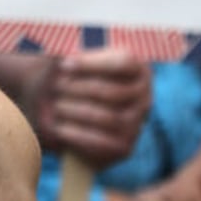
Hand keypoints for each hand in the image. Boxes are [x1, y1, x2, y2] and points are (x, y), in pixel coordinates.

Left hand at [22, 49, 152, 168]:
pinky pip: (102, 142)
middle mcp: (145, 97)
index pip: (123, 62)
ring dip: (77, 111)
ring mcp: (138, 124)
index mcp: (138, 70)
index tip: (63, 64)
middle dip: (79, 88)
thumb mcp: (81, 64)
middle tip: (55, 86)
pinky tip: (59, 127)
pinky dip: (77, 134)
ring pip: (108, 118)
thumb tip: (58, 54)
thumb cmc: (80, 82)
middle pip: (112, 92)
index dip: (91, 63)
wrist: (80, 121)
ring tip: (56, 105)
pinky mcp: (125, 146)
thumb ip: (74, 56)